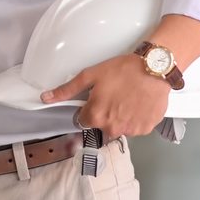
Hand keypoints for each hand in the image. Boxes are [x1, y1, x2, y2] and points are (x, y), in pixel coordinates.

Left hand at [41, 54, 169, 138]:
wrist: (154, 69)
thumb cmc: (124, 70)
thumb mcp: (91, 75)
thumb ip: (67, 90)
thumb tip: (45, 98)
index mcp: (96, 116)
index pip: (84, 121)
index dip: (89, 108)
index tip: (97, 99)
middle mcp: (112, 127)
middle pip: (101, 125)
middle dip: (105, 113)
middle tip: (114, 96)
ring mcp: (130, 130)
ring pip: (119, 127)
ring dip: (121, 117)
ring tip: (128, 98)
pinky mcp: (145, 128)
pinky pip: (136, 127)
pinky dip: (136, 118)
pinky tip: (138, 103)